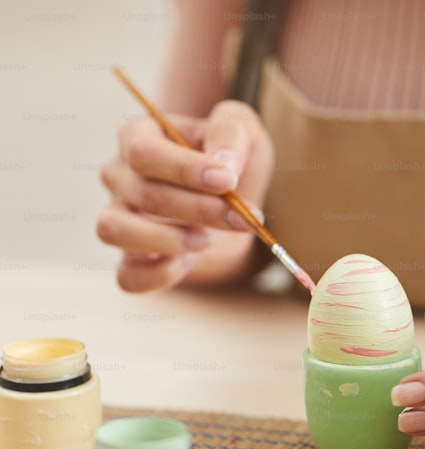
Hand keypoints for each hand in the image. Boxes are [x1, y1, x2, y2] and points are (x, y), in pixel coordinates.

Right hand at [98, 100, 273, 290]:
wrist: (239, 209)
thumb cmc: (234, 164)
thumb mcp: (244, 133)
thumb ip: (231, 133)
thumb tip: (225, 164)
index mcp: (139, 136)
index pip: (144, 153)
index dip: (185, 170)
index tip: (229, 182)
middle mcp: (119, 175)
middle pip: (142, 193)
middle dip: (200, 209)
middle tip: (242, 219)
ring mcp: (119, 217)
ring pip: (115, 230)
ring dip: (169, 240)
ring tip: (208, 240)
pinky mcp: (132, 258)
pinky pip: (127, 275)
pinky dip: (158, 275)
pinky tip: (190, 262)